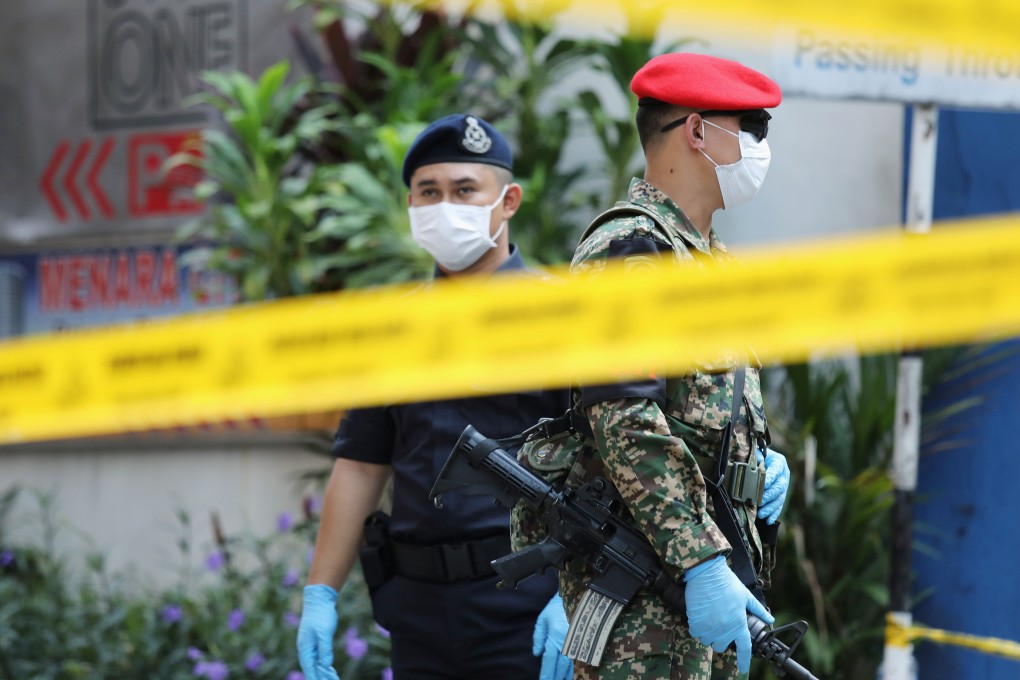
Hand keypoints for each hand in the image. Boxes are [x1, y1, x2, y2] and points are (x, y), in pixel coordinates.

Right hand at [297, 584, 341, 679]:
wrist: (319, 599)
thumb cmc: (321, 615)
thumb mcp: (325, 633)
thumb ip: (325, 650)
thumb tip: (325, 665)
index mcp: (305, 648)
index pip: (309, 668)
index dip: (315, 678)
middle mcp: (306, 649)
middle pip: (312, 668)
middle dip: (320, 676)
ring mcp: (310, 645)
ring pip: (316, 663)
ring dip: (323, 672)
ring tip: (332, 679)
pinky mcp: (316, 641)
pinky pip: (319, 657)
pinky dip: (324, 664)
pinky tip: (329, 670)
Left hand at [532, 593, 572, 679]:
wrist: (576, 597)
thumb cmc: (557, 607)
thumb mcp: (542, 619)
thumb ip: (538, 637)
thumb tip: (537, 653)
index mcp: (554, 637)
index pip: (549, 661)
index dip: (546, 673)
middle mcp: (566, 643)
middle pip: (560, 667)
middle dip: (555, 677)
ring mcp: (576, 643)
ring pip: (571, 666)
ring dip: (565, 676)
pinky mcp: (583, 642)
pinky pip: (579, 660)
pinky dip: (576, 669)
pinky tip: (573, 675)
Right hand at [683, 555, 772, 672]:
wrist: (707, 573)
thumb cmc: (726, 582)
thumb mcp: (746, 595)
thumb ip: (758, 610)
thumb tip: (769, 619)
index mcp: (739, 623)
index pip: (744, 648)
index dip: (744, 661)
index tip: (744, 668)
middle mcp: (724, 629)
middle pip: (721, 646)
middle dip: (720, 639)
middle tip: (719, 626)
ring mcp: (709, 627)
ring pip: (707, 641)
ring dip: (708, 633)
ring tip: (709, 618)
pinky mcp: (696, 623)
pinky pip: (695, 633)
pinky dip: (697, 627)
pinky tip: (700, 616)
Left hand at [755, 448, 789, 524]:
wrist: (760, 458)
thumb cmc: (755, 455)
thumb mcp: (755, 452)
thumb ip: (754, 457)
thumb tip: (747, 464)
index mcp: (779, 462)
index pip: (776, 469)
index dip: (771, 477)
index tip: (763, 484)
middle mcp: (784, 475)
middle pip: (779, 487)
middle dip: (769, 495)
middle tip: (760, 501)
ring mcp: (783, 486)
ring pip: (779, 498)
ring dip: (770, 507)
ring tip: (761, 514)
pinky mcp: (780, 496)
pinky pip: (778, 506)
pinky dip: (773, 514)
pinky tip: (768, 520)